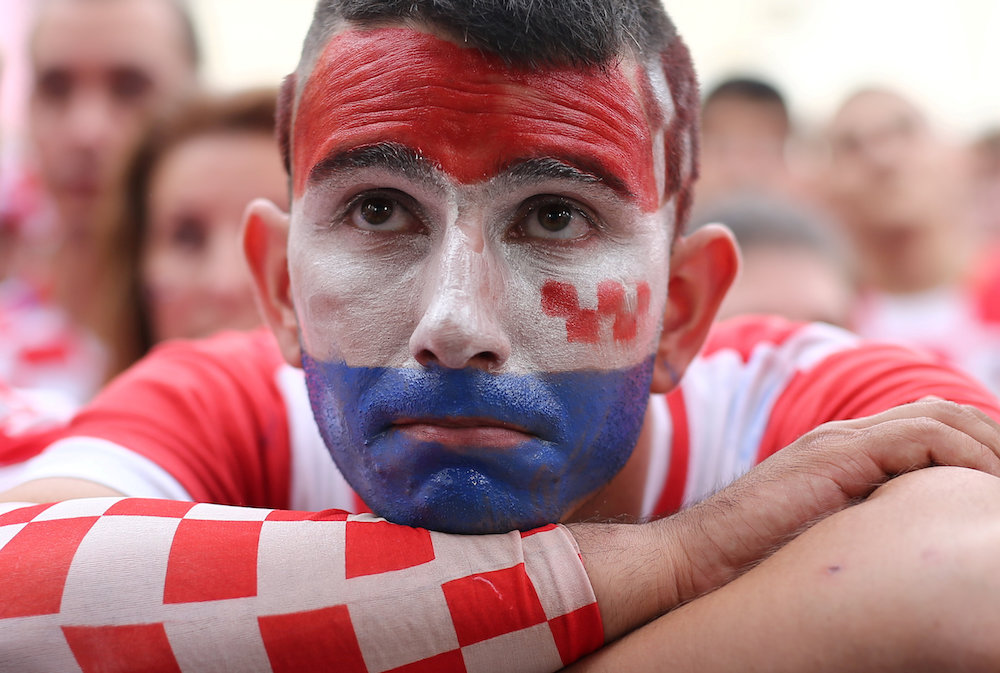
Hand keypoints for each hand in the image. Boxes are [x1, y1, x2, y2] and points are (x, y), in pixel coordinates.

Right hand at [666, 398, 999, 604]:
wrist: (695, 558)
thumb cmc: (749, 562)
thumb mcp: (823, 537)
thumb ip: (861, 521)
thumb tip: (912, 547)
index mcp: (842, 450)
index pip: (927, 424)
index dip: (978, 446)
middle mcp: (842, 435)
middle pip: (942, 411)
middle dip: (994, 441)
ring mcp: (838, 442)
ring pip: (939, 416)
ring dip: (989, 447)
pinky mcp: (835, 457)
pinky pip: (921, 438)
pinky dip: (963, 457)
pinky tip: (980, 491)